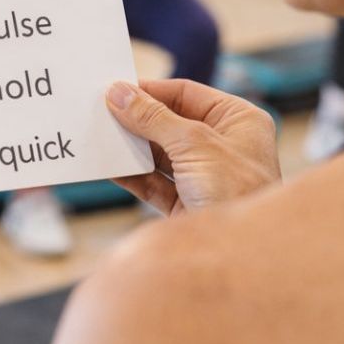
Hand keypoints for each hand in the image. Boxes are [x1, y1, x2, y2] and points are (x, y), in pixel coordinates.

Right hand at [105, 79, 280, 215]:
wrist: (243, 255)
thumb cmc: (238, 191)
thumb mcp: (194, 144)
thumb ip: (154, 118)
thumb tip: (121, 94)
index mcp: (239, 121)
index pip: (187, 94)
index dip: (152, 91)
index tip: (117, 88)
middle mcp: (223, 146)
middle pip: (170, 122)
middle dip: (137, 119)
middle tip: (101, 110)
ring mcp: (204, 176)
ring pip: (159, 154)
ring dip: (131, 147)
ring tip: (100, 135)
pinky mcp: (187, 203)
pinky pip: (153, 182)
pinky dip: (131, 174)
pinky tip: (108, 166)